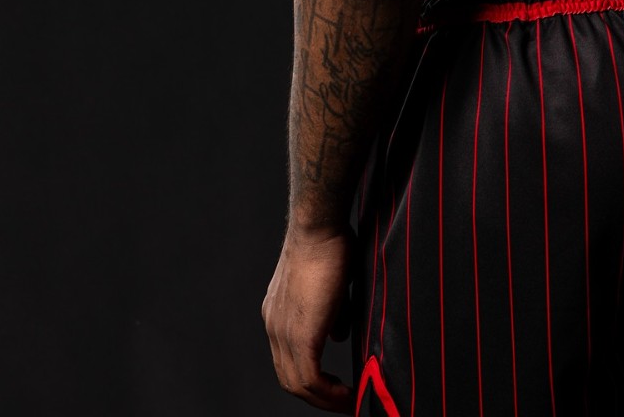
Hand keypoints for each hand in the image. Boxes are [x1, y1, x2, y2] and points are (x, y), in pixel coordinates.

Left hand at [262, 224, 354, 411]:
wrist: (318, 225)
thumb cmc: (330, 242)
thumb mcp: (332, 284)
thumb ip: (334, 313)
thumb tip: (340, 335)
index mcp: (278, 313)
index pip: (289, 359)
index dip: (312, 377)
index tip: (336, 385)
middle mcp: (274, 326)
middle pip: (290, 378)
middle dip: (318, 396)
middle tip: (344, 401)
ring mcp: (283, 332)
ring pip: (298, 383)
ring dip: (325, 399)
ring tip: (349, 402)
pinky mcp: (300, 335)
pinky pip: (310, 379)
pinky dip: (329, 393)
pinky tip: (348, 394)